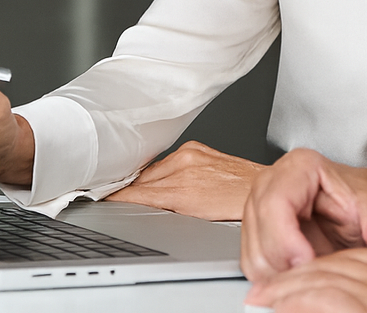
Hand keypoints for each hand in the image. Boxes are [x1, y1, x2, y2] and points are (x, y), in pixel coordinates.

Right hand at [108, 141, 262, 220]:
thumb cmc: (237, 208)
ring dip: (143, 181)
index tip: (104, 201)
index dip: (117, 199)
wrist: (262, 187)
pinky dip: (158, 170)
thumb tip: (144, 209)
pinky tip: (159, 180)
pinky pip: (165, 160)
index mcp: (182, 189)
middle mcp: (184, 166)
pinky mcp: (194, 147)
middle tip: (114, 200)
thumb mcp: (197, 221)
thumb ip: (167, 212)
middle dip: (128, 191)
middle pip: (141, 181)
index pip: (137, 193)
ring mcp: (189, 154)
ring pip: (151, 169)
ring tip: (138, 193)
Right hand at [241, 149, 366, 284]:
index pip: (275, 202)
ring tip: (310, 277)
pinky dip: (273, 278)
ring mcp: (260, 207)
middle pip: (257, 229)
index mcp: (300, 167)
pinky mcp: (258, 232)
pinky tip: (299, 279)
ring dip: (276, 273)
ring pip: (252, 250)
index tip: (307, 262)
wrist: (362, 203)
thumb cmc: (363, 196)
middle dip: (282, 261)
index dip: (285, 238)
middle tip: (312, 276)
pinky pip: (254, 263)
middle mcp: (272, 183)